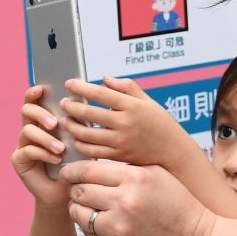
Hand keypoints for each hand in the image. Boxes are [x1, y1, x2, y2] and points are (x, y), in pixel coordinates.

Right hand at [11, 85, 70, 208]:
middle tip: (54, 123)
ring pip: (27, 131)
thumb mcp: (80, 140)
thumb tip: (81, 105)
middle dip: (40, 114)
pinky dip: (43, 154)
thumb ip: (77, 124)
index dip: (34, 93)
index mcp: (44, 120)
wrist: (69, 189)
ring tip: (60, 149)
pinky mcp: (19, 160)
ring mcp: (23, 144)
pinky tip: (56, 160)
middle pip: (26, 111)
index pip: (35, 101)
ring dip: (45, 138)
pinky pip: (27, 151)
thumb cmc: (76, 162)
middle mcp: (31, 129)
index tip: (41, 88)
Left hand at [60, 75, 186, 167]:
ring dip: (71, 126)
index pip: (101, 93)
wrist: (173, 151)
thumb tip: (104, 79)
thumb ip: (127, 87)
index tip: (70, 84)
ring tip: (65, 120)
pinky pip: (92, 151)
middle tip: (63, 103)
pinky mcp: (118, 156)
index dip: (81, 88)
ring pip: (86, 134)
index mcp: (132, 106)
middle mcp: (125, 123)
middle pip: (89, 113)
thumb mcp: (148, 101)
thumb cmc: (161, 124)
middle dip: (71, 107)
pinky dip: (80, 144)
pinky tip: (76, 138)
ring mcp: (121, 141)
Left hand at [64, 158, 216, 235]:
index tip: (68, 172)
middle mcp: (124, 203)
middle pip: (79, 191)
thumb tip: (90, 163)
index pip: (87, 170)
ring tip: (93, 207)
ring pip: (78, 214)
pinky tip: (107, 225)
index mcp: (135, 179)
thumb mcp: (157, 174)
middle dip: (77, 189)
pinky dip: (93, 229)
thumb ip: (124, 167)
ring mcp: (118, 230)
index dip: (72, 170)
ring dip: (81, 209)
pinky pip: (89, 235)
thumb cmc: (178, 204)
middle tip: (82, 190)